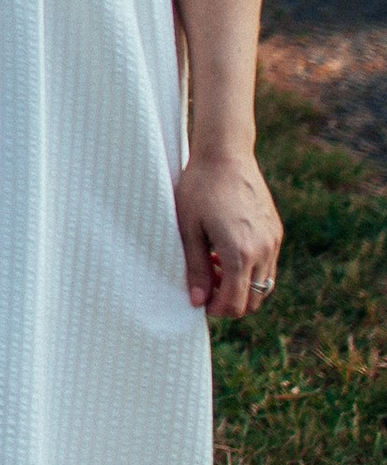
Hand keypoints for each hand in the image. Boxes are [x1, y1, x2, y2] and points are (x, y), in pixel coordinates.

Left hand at [174, 147, 281, 317]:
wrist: (225, 155)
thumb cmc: (199, 188)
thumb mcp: (189, 228)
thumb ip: (195, 267)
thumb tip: (197, 301)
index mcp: (240, 253)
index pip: (236, 303)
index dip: (218, 310)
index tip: (200, 302)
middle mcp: (263, 251)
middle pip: (254, 299)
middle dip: (230, 301)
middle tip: (206, 286)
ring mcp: (273, 241)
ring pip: (264, 284)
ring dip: (241, 286)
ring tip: (213, 265)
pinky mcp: (276, 231)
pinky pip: (268, 264)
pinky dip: (251, 269)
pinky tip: (225, 250)